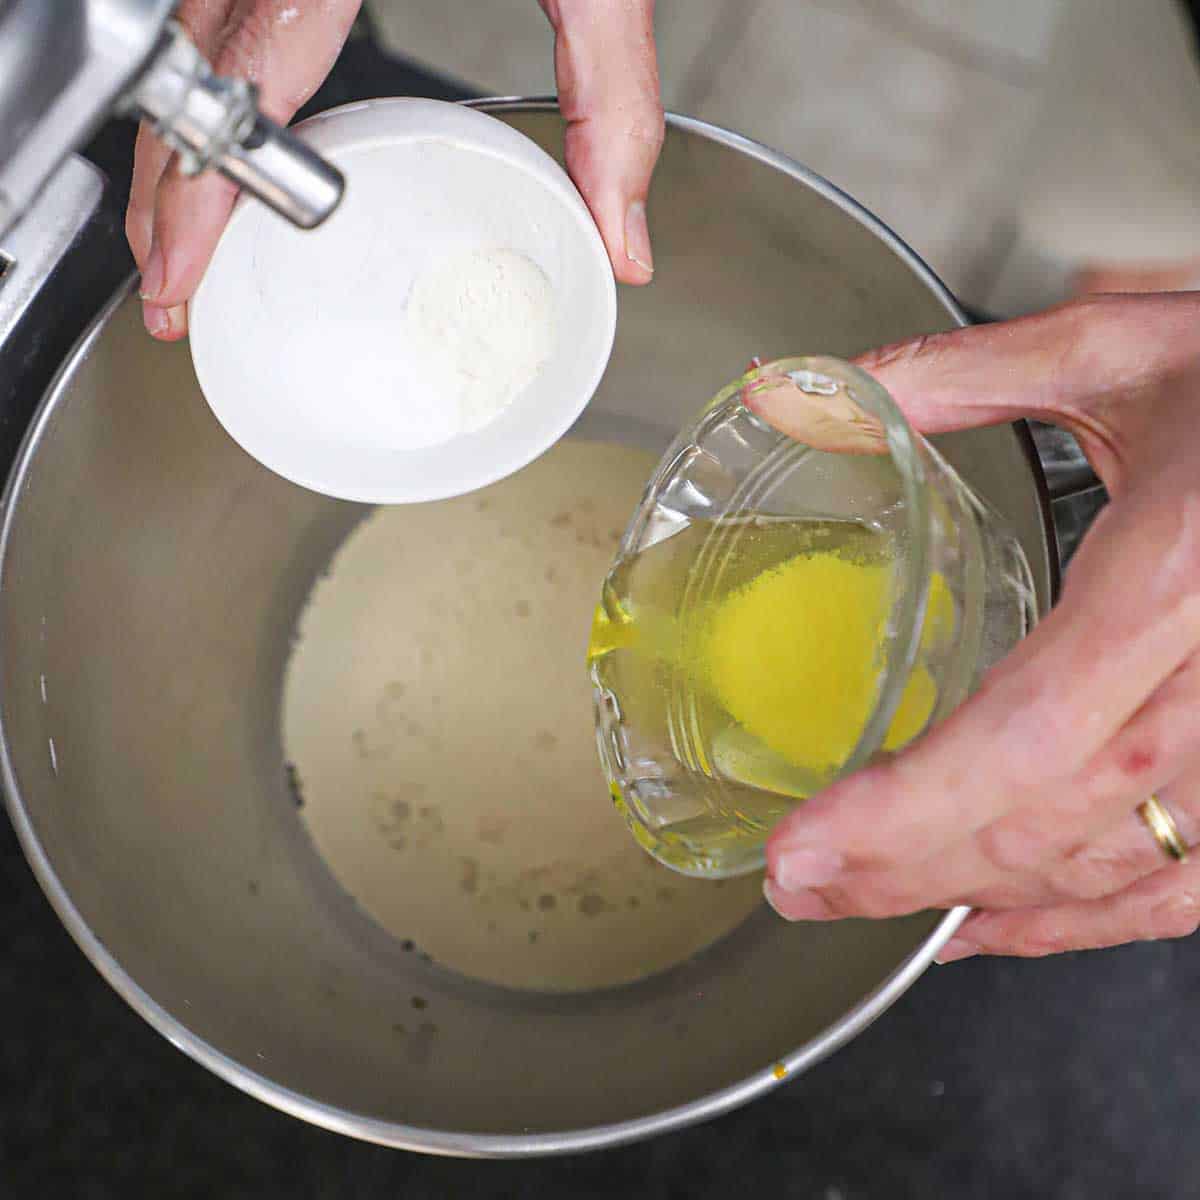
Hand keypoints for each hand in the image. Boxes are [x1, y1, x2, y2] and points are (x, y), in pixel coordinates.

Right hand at [128, 0, 663, 341]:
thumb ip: (612, 100)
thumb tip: (621, 236)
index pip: (246, 81)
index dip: (202, 183)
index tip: (180, 265)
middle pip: (186, 70)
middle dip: (170, 185)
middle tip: (172, 284)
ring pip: (181, 38)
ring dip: (175, 140)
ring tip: (185, 233)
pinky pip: (209, 3)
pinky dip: (200, 81)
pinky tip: (220, 136)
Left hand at [750, 294, 1199, 960]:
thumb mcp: (1119, 350)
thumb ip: (960, 374)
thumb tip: (811, 392)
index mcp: (1173, 581)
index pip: (1022, 737)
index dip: (903, 813)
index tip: (801, 847)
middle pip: (1041, 826)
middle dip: (898, 873)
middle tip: (793, 883)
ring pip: (1100, 870)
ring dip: (964, 900)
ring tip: (854, 901)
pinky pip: (1172, 888)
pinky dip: (1071, 924)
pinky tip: (985, 924)